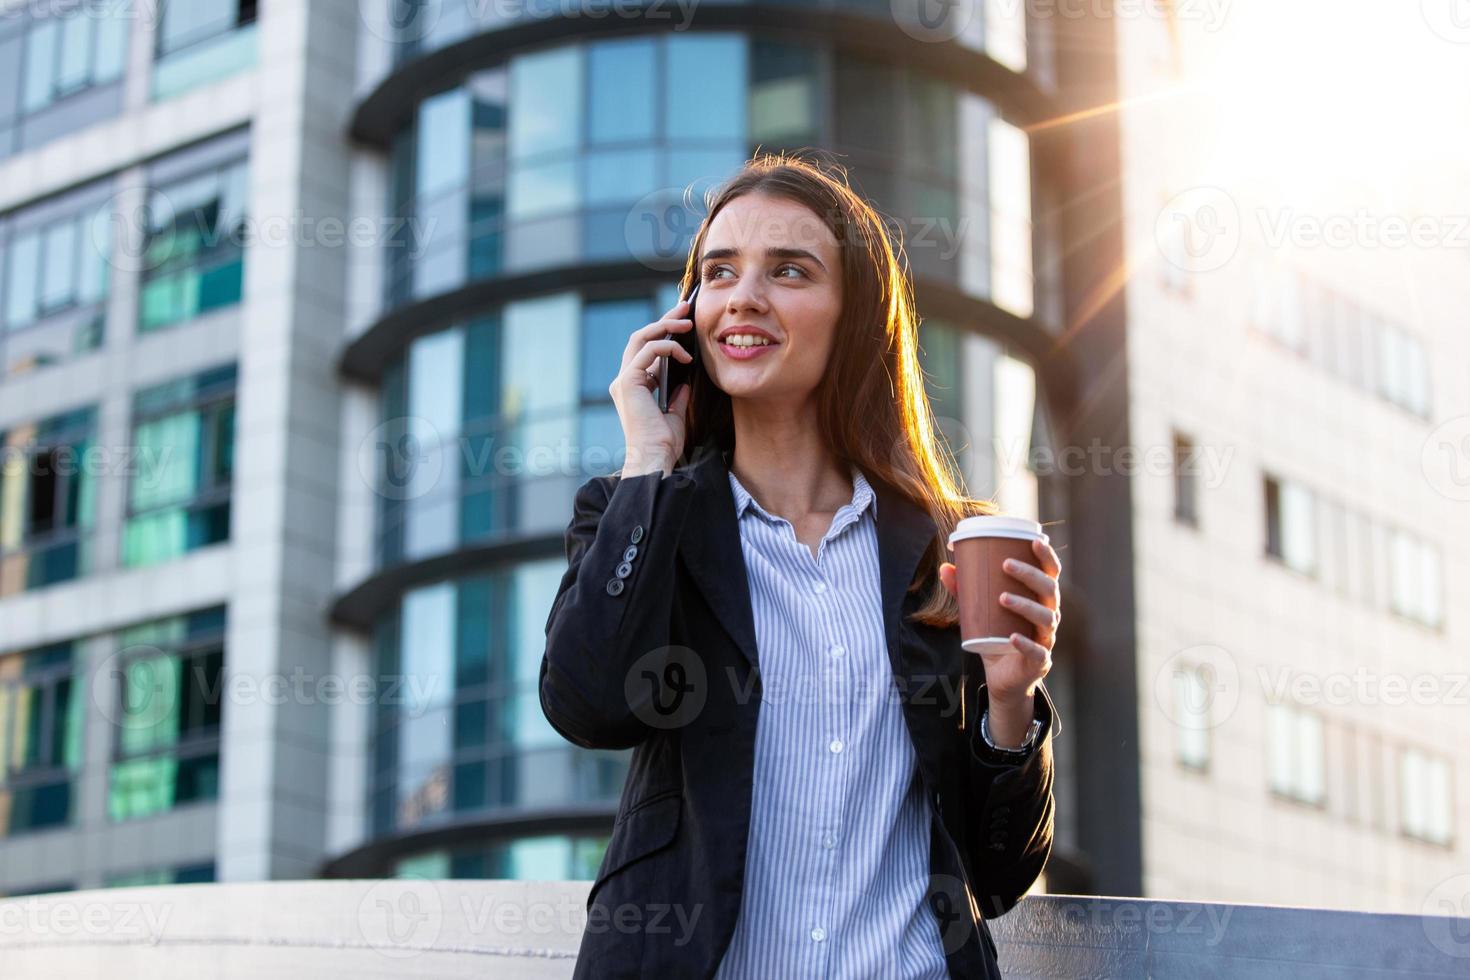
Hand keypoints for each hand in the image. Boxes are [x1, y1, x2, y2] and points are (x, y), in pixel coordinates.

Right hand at [611, 296, 695, 475]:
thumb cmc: (663, 445)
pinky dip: (667, 347)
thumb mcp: (675, 416)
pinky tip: (685, 355)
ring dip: (666, 326)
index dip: (663, 333)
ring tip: (688, 323)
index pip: (645, 351)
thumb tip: (685, 385)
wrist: (654, 459)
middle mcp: (624, 381)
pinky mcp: (627, 382)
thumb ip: (677, 398)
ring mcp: (623, 380)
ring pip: (641, 338)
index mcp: (633, 388)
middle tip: (685, 308)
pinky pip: (647, 352)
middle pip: (641, 338)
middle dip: (664, 319)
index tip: (684, 323)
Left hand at [939, 536, 1061, 705]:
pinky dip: (1026, 643)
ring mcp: (1046, 638)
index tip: (1034, 541)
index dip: (1047, 556)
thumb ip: (965, 591)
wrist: (1004, 678)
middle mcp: (1049, 615)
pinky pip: (1037, 651)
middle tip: (1006, 564)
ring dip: (1025, 605)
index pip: (1051, 573)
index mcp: (1040, 599)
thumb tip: (945, 567)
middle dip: (1030, 574)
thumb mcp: (980, 611)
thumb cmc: (997, 636)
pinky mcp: (1039, 661)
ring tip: (1003, 597)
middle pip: (1049, 590)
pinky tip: (1013, 637)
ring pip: (1045, 617)